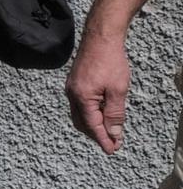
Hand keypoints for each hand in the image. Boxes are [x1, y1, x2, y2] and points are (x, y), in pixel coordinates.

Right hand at [66, 35, 130, 154]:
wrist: (100, 38)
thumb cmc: (110, 61)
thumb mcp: (118, 90)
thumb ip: (115, 113)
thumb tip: (114, 133)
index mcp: (82, 98)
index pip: (93, 126)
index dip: (103, 140)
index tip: (112, 150)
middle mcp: (73, 95)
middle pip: (82, 123)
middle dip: (96, 135)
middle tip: (112, 143)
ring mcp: (71, 88)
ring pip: (80, 115)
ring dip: (93, 125)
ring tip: (108, 130)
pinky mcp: (74, 83)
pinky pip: (79, 105)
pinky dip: (90, 114)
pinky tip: (101, 113)